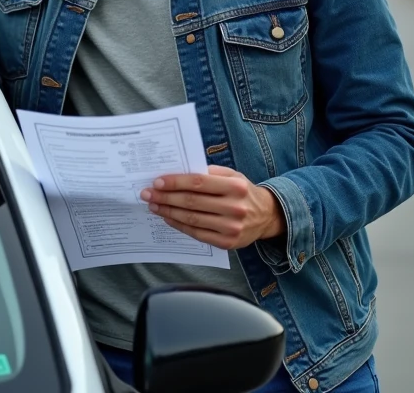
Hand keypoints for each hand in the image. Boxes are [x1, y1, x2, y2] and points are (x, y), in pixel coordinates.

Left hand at [141, 166, 285, 250]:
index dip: (175, 182)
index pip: (198, 182)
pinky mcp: (227, 243)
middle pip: (192, 202)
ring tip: (153, 205)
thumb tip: (179, 171)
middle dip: (166, 197)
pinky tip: (167, 217)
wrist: (267, 216)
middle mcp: (235, 207)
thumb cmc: (243, 192)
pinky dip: (179, 225)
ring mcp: (231, 227)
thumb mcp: (233, 175)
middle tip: (147, 194)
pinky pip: (197, 233)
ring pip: (192, 219)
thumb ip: (209, 172)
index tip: (157, 182)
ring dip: (168, 211)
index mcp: (235, 186)